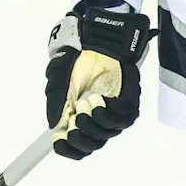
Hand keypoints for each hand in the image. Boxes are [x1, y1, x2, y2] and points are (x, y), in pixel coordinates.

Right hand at [45, 5, 153, 159]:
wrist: (95, 36)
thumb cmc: (78, 57)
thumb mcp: (59, 77)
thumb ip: (56, 101)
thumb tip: (54, 126)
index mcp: (81, 115)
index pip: (79, 145)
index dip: (69, 149)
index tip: (57, 142)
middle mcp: (100, 116)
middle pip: (95, 143)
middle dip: (83, 137)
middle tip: (75, 121)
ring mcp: (117, 108)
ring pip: (112, 131)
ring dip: (98, 123)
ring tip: (87, 103)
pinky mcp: (131, 96)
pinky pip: (128, 114)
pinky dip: (114, 111)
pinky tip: (102, 100)